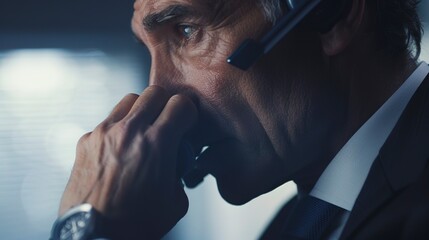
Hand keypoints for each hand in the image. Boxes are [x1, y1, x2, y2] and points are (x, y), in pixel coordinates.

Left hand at [59, 85, 197, 238]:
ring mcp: (104, 133)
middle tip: (167, 123)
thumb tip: (176, 162)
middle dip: (166, 105)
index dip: (188, 113)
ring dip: (141, 111)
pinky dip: (119, 128)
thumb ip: (180, 171)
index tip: (186, 122)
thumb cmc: (134, 224)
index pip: (180, 103)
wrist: (95, 236)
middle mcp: (129, 131)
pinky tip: (120, 149)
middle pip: (154, 92)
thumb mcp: (175, 200)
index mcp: (157, 143)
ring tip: (143, 132)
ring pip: (129, 100)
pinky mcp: (86, 141)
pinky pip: (108, 121)